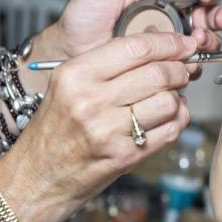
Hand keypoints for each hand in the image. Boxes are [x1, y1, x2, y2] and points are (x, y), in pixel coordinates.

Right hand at [0, 32, 196, 221]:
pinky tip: (168, 118)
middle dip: (180, 70)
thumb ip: (107, 65)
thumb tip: (157, 49)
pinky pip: (170, 131)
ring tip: (171, 98)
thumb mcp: (67, 86)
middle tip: (184, 71)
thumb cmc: (54, 131)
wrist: (36, 178)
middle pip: (158, 73)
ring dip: (179, 98)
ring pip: (169, 102)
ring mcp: (108, 131)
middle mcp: (90, 101)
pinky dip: (178, 121)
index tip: (184, 44)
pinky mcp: (125, 156)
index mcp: (75, 75)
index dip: (168, 43)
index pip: (135, 48)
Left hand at [55, 0, 221, 64]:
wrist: (70, 54)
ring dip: (211, 40)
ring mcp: (169, 44)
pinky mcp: (166, 67)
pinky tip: (187, 61)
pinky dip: (195, 64)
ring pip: (205, 41)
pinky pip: (189, 65)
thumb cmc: (84, 18)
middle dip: (220, 16)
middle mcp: (170, 18)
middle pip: (209, 14)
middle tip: (218, 19)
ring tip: (199, 41)